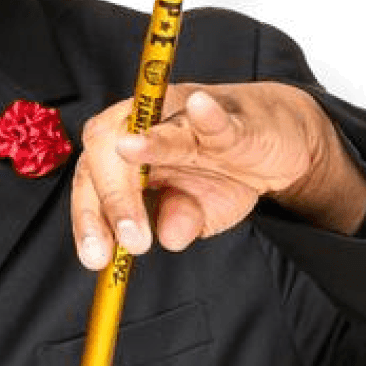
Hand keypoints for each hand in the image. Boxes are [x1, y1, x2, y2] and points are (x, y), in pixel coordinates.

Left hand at [71, 81, 365, 268]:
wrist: (276, 141)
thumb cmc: (225, 174)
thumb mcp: (200, 212)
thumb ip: (180, 223)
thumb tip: (168, 236)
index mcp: (126, 159)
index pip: (92, 183)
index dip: (89, 219)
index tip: (98, 257)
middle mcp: (145, 129)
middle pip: (106, 149)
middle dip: (115, 197)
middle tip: (134, 240)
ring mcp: (183, 115)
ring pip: (155, 127)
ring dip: (150, 147)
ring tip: (129, 151)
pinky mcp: (228, 111)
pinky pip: (213, 113)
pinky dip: (207, 113)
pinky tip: (199, 107)